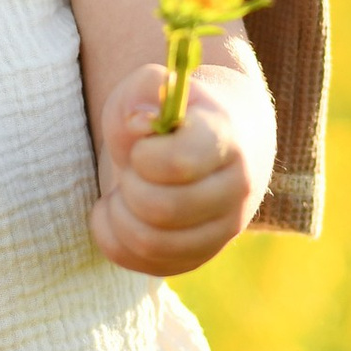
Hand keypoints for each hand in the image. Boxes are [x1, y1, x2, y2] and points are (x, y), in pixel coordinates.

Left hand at [89, 53, 274, 277]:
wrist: (211, 143)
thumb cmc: (171, 113)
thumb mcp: (152, 85)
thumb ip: (142, 90)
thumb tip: (138, 125)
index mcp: (224, 139)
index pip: (181, 164)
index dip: (144, 158)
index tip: (139, 148)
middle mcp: (235, 189)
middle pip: (163, 209)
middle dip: (128, 187)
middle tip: (128, 169)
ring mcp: (221, 230)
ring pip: (153, 244)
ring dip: (119, 217)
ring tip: (121, 192)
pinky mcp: (198, 257)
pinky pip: (146, 265)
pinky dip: (115, 240)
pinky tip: (117, 213)